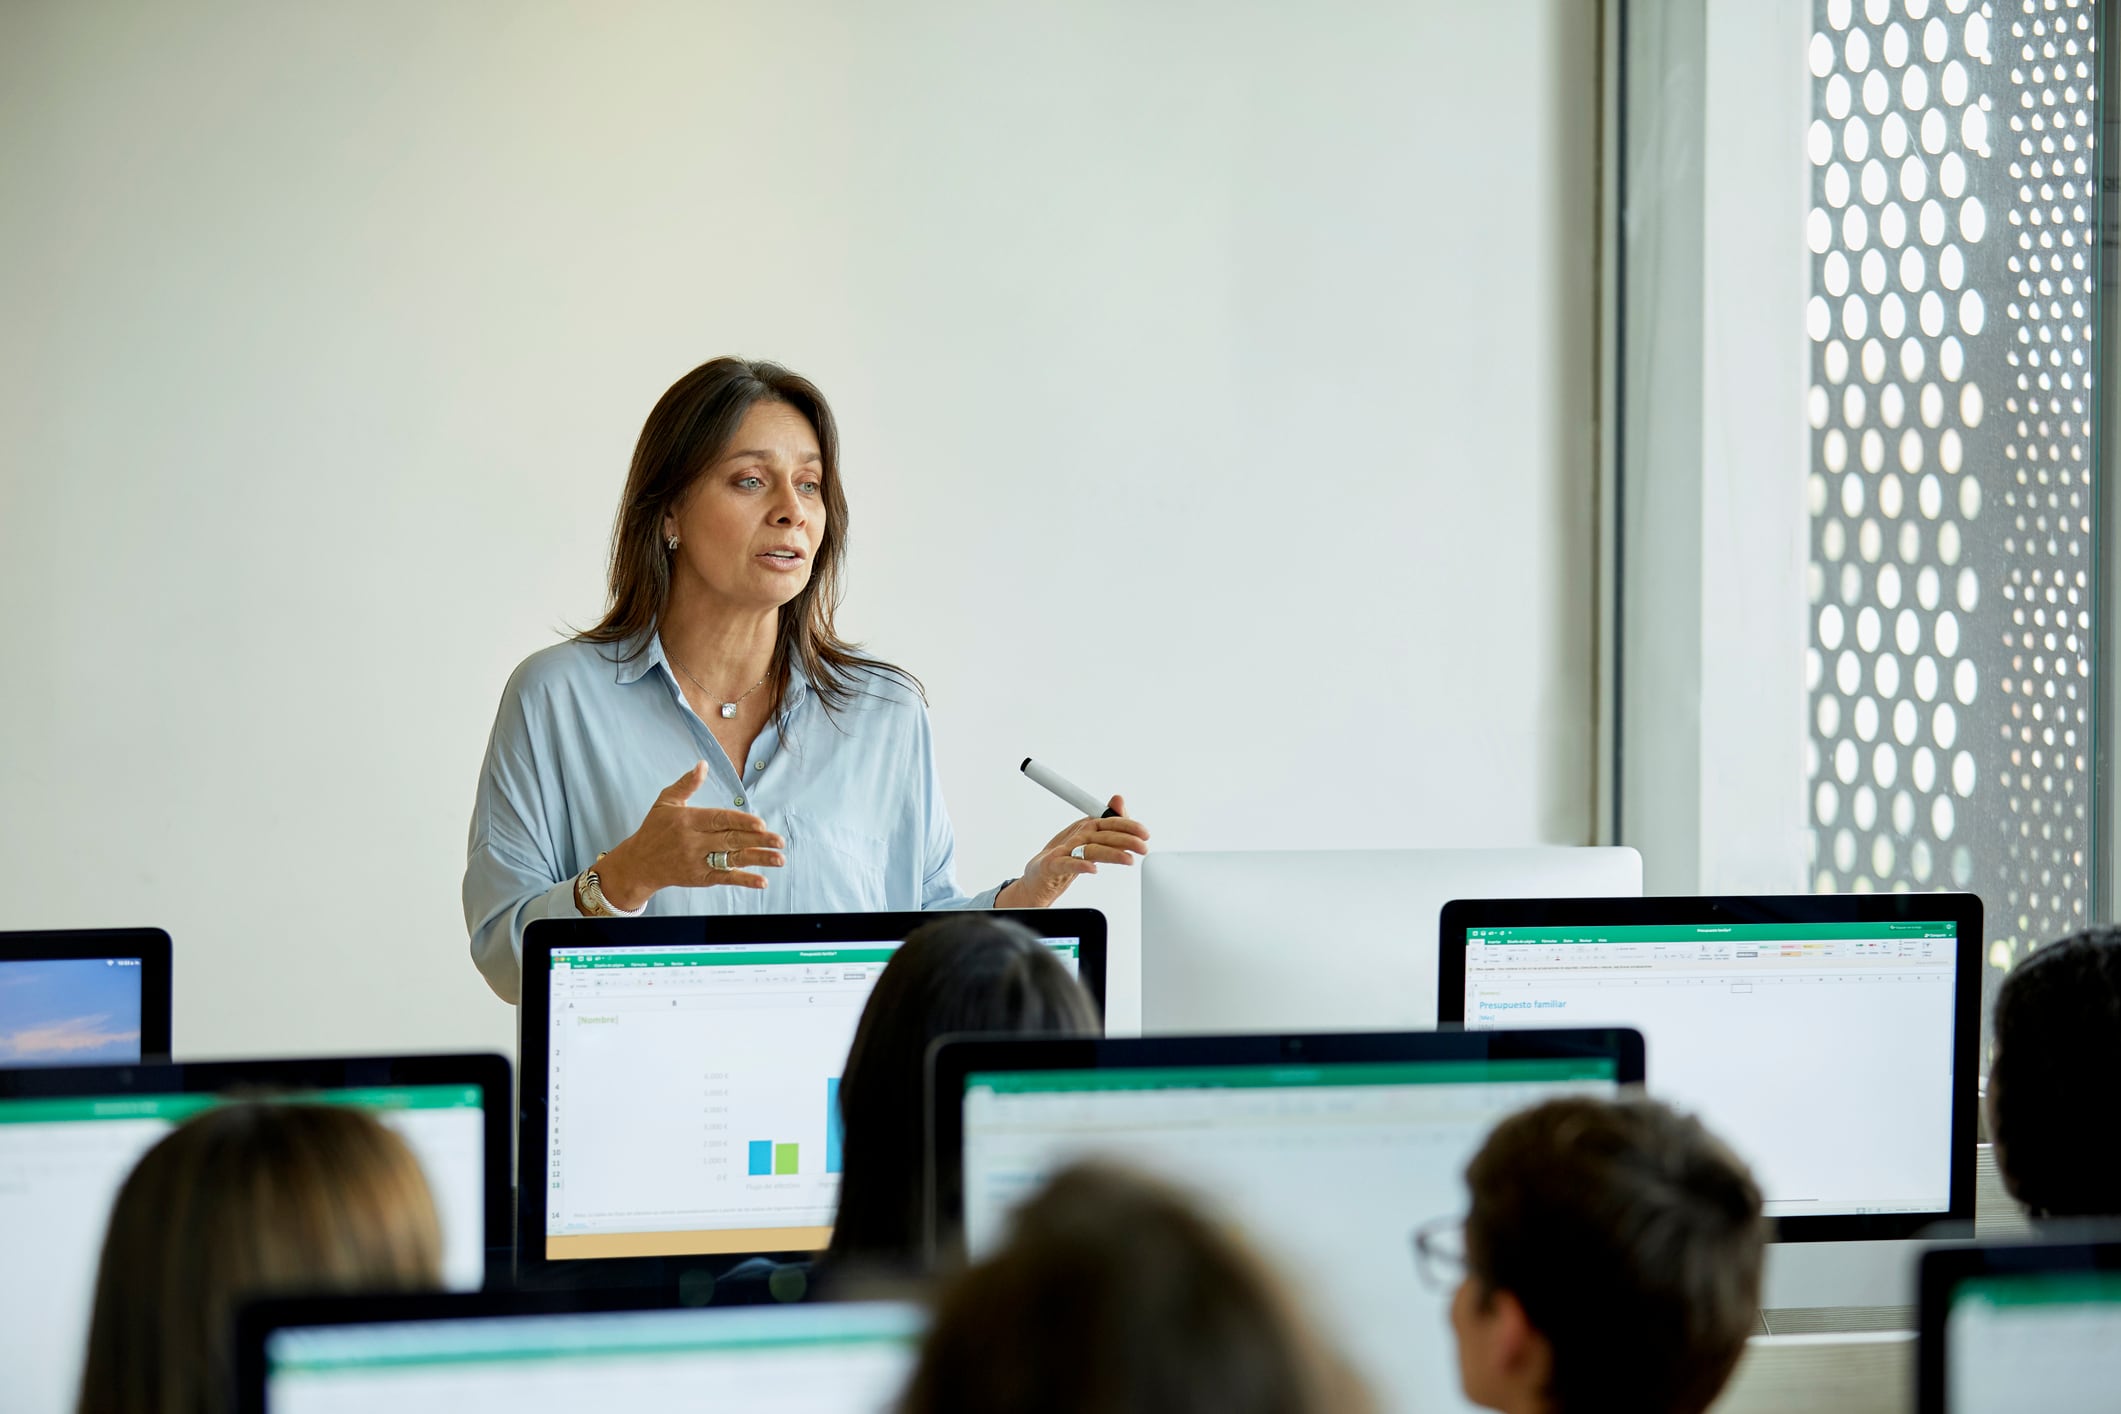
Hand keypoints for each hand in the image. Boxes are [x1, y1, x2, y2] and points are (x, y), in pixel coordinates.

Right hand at [596, 762, 785, 910]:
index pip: (719, 820)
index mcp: (687, 821)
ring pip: (731, 860)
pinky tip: (762, 881)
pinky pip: (725, 878)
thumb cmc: (654, 829)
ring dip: (758, 860)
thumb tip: (703, 764)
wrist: (638, 864)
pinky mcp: (700, 877)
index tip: (761, 823)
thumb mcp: (665, 802)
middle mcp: (692, 842)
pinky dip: (744, 880)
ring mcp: (697, 861)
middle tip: (779, 840)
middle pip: (729, 840)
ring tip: (779, 859)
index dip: (741, 822)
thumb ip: (685, 784)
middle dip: (757, 840)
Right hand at [998, 795, 1149, 908]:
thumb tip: (1120, 801)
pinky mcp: (1052, 865)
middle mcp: (1077, 837)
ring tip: (1128, 859)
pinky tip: (1093, 869)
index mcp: (1087, 829)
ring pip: (1090, 849)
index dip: (1128, 826)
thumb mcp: (1090, 842)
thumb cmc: (1065, 856)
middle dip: (1125, 839)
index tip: (1145, 833)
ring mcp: (1064, 851)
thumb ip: (1109, 825)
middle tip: (1143, 847)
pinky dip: (1080, 865)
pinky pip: (1067, 864)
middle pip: (1103, 835)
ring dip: (1110, 853)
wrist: (1038, 878)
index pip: (1109, 823)